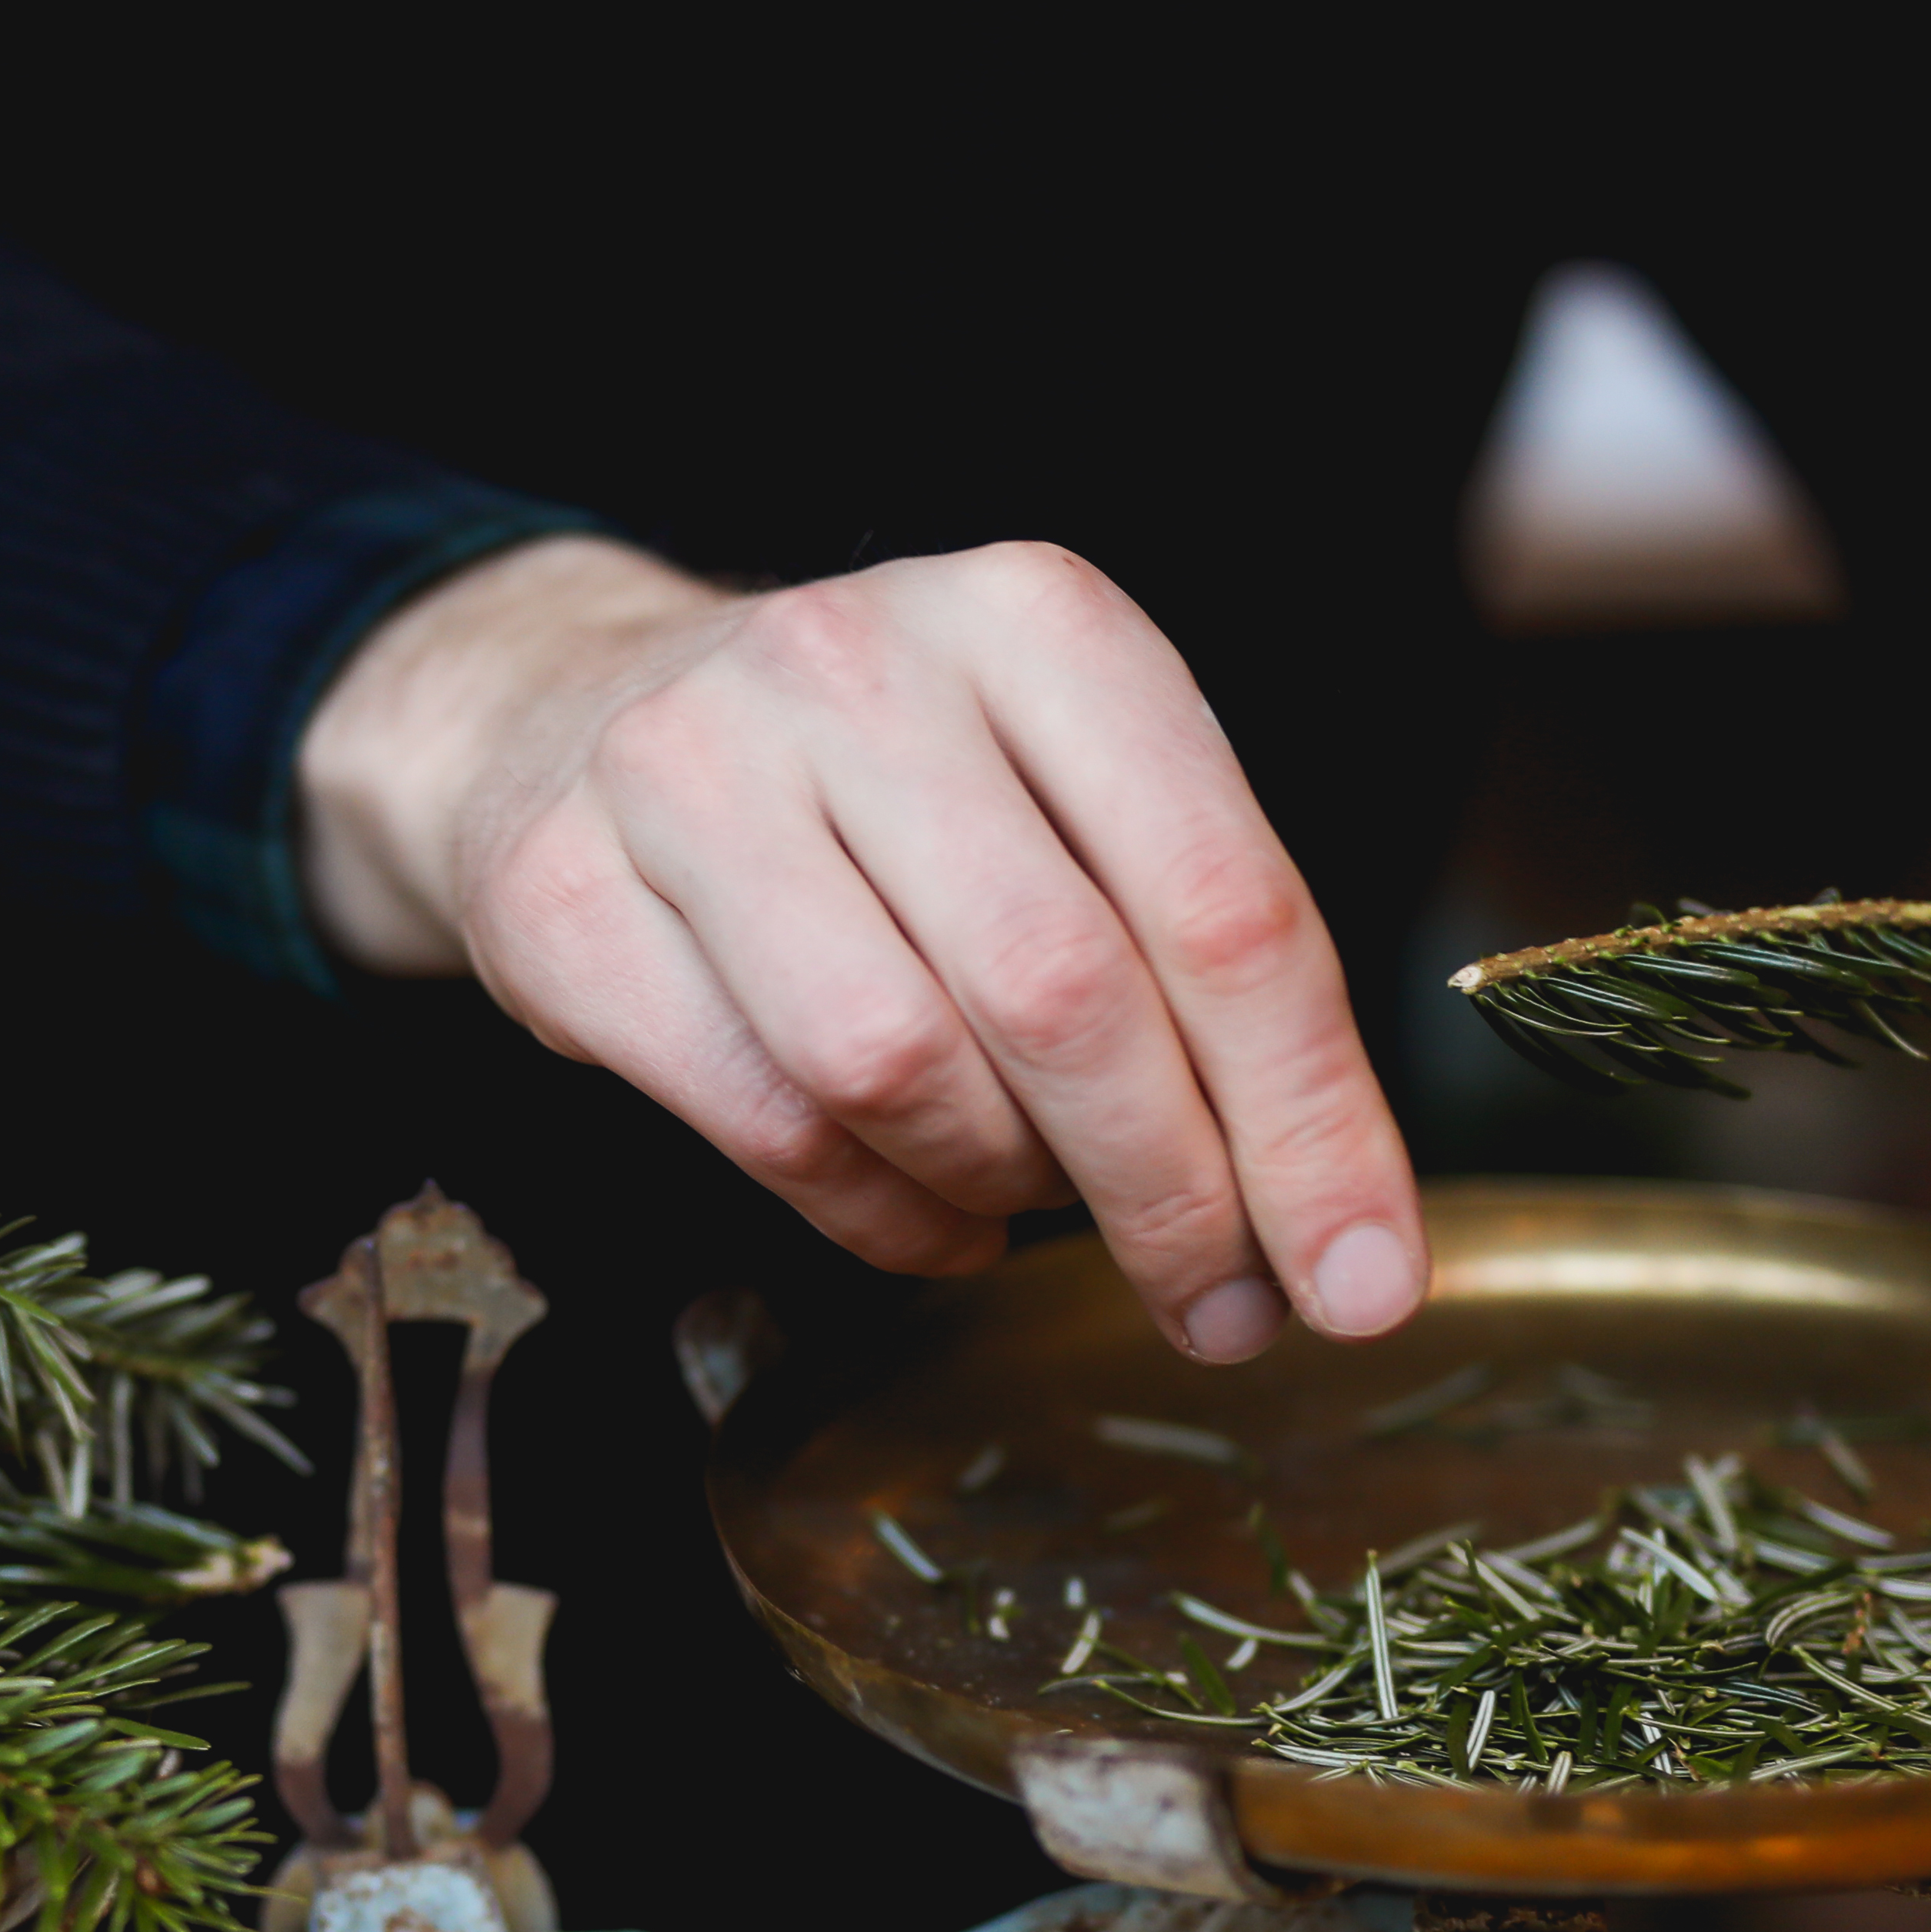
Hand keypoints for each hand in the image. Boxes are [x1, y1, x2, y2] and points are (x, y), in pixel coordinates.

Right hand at [298, 534, 1425, 1357]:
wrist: (563, 713)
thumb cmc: (873, 788)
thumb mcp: (1061, 789)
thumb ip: (1195, 953)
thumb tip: (1333, 1216)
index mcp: (1038, 623)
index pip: (1224, 901)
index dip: (1309, 1117)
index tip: (1367, 1282)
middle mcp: (861, 669)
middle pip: (1066, 992)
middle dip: (1171, 1193)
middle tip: (1222, 1308)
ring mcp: (694, 771)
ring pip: (899, 1063)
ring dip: (1001, 1189)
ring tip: (1029, 1210)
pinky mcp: (570, 895)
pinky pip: (767, 1120)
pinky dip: (876, 1214)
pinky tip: (927, 1217)